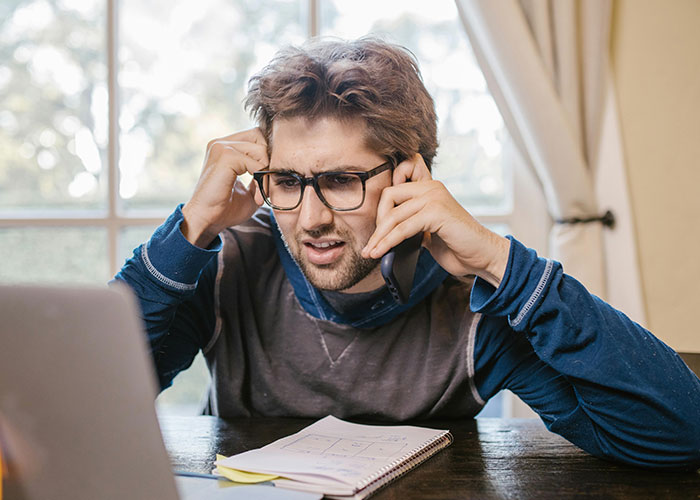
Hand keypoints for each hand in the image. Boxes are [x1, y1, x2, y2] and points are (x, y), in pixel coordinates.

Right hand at [181, 128, 267, 247]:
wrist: (207, 221)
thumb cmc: (225, 208)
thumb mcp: (249, 189)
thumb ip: (260, 174)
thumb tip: (276, 166)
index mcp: (225, 147)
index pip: (256, 136)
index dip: (267, 155)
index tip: (267, 180)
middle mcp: (221, 143)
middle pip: (260, 136)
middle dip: (269, 160)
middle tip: (267, 185)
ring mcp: (221, 147)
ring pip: (261, 150)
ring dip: (266, 174)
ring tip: (261, 194)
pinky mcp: (225, 156)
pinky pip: (256, 163)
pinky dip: (261, 181)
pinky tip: (256, 197)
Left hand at [361, 154, 510, 286]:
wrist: (483, 257)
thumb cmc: (458, 246)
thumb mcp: (429, 231)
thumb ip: (411, 225)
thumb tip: (383, 235)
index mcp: (429, 188)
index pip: (395, 184)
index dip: (382, 206)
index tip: (376, 230)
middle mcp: (432, 188)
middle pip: (388, 196)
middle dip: (377, 223)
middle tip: (371, 245)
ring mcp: (434, 197)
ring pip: (393, 215)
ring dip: (378, 237)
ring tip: (370, 253)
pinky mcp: (437, 212)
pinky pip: (403, 227)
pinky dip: (389, 241)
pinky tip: (381, 252)